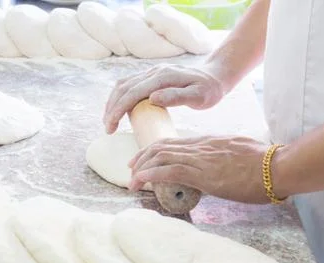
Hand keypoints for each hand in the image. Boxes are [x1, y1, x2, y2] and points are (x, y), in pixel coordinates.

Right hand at [103, 64, 224, 133]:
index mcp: (162, 77)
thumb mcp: (198, 96)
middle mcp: (154, 72)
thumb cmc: (209, 90)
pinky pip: (130, 84)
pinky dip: (120, 97)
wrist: (216, 77)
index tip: (111, 127)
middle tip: (108, 129)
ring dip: (112, 102)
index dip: (118, 110)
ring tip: (109, 121)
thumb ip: (177, 97)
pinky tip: (119, 109)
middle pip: (123, 88)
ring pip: (123, 85)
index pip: (132, 93)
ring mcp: (152, 72)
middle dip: (111, 108)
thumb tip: (152, 98)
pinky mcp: (152, 76)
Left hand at [128, 136, 271, 203]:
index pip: (173, 142)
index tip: (144, 158)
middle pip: (162, 147)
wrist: (277, 166)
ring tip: (132, 179)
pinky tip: (142, 180)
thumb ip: (220, 156)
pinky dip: (152, 174)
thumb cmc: (263, 162)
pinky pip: (171, 171)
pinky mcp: (203, 174)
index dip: (154, 149)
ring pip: (161, 157)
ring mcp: (200, 159)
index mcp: (207, 141)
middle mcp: (199, 146)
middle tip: (131, 169)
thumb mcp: (236, 152)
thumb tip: (214, 165)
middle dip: (142, 157)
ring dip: (142, 168)